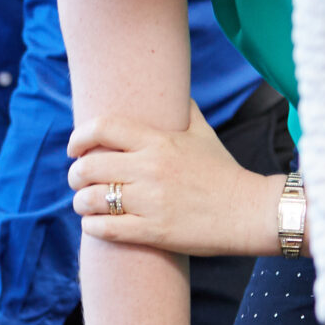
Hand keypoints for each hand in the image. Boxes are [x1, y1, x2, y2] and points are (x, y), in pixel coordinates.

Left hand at [67, 106, 275, 256]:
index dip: (79, 137)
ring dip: (80, 202)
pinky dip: (92, 226)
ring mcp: (151, 202)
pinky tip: (94, 224)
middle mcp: (150, 169)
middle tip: (77, 180)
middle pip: (89, 166)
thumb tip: (176, 93)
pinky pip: (106, 229)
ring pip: (92, 199)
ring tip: (84, 204)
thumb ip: (185, 111)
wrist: (249, 211)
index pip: (103, 127)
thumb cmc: (224, 172)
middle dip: (75, 175)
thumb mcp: (204, 134)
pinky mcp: (154, 231)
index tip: (74, 148)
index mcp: (159, 142)